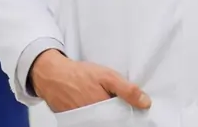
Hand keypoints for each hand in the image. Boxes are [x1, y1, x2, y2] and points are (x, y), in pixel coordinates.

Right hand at [30, 50, 150, 113]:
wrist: (53, 76)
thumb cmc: (79, 74)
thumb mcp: (107, 76)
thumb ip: (127, 90)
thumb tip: (145, 102)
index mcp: (103, 109)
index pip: (123, 119)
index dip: (129, 114)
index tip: (133, 108)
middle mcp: (93, 120)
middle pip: (112, 122)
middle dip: (117, 114)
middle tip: (114, 101)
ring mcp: (84, 122)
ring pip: (102, 122)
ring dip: (106, 116)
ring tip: (103, 101)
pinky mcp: (76, 122)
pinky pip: (90, 122)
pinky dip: (95, 116)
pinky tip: (94, 105)